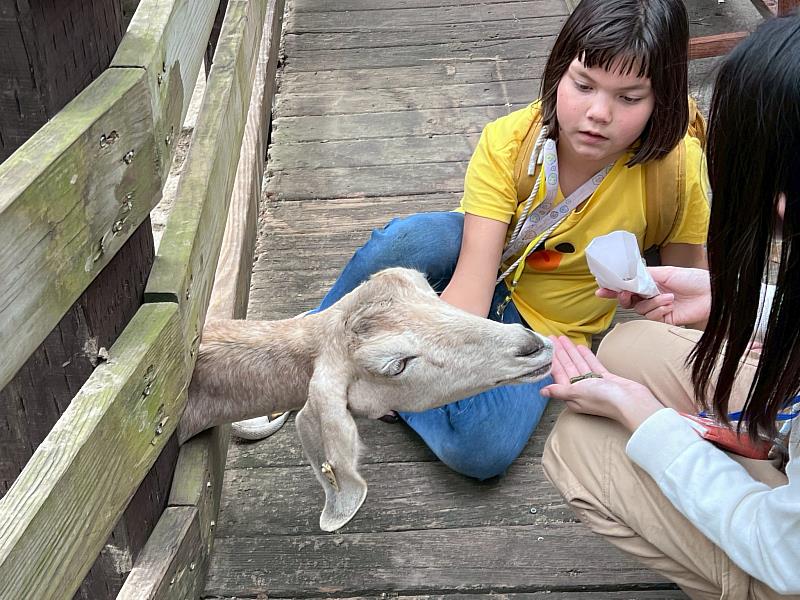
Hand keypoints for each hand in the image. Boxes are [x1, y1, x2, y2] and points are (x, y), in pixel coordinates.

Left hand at [541, 336, 663, 431]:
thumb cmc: (603, 399)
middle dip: (560, 352)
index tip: (547, 347)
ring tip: (563, 338)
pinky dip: (586, 356)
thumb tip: (542, 392)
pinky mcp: (606, 379)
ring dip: (571, 352)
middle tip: (552, 337)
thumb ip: (559, 391)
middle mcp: (581, 390)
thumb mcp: (577, 393)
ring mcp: (594, 384)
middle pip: (568, 367)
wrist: (631, 402)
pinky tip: (580, 347)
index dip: (553, 360)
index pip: (559, 374)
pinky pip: (593, 365)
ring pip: (579, 364)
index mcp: (572, 396)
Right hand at [596, 266, 710, 326]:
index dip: (613, 288)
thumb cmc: (692, 279)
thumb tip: (626, 276)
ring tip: (668, 297)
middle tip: (626, 294)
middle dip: (624, 297)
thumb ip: (644, 275)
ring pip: (640, 309)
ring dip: (652, 302)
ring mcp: (657, 308)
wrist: (711, 293)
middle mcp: (651, 296)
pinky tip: (670, 304)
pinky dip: (659, 310)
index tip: (601, 289)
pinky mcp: (664, 320)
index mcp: (650, 283)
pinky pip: (652, 317)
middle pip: (628, 301)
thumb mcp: (665, 272)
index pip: (627, 286)